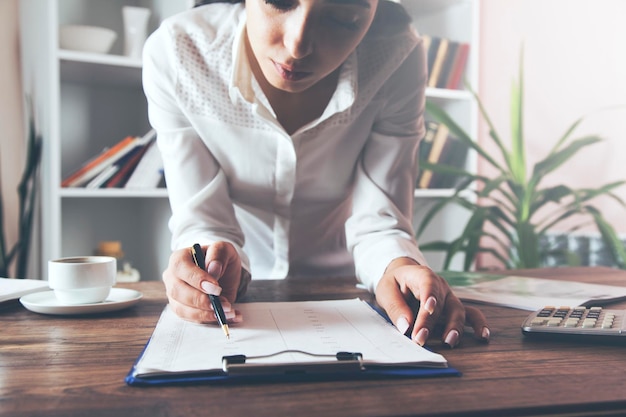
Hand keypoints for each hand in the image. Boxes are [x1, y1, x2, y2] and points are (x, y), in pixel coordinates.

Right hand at [162, 241, 242, 322]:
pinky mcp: (182, 309)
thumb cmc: (219, 259)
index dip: (197, 279)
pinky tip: (228, 317)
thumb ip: (218, 254)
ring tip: (228, 311)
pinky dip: (210, 320)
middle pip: (177, 291)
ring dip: (205, 314)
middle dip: (201, 301)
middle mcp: (172, 277)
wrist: (223, 273)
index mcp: (179, 259)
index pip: (181, 268)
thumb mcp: (224, 249)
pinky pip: (191, 319)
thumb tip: (213, 269)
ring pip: (182, 309)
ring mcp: (175, 295)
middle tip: (223, 304)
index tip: (216, 288)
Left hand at [375, 257, 489, 347]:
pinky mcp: (453, 308)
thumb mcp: (386, 291)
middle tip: (419, 339)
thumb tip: (406, 327)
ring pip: (458, 310)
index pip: (428, 283)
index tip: (427, 309)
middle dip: (430, 322)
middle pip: (440, 303)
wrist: (403, 278)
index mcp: (421, 275)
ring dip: (455, 327)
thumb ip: (395, 307)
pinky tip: (482, 336)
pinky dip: (478, 324)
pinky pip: (471, 314)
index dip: (430, 295)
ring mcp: (449, 297)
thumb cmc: (394, 284)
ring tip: (449, 342)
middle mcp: (440, 285)